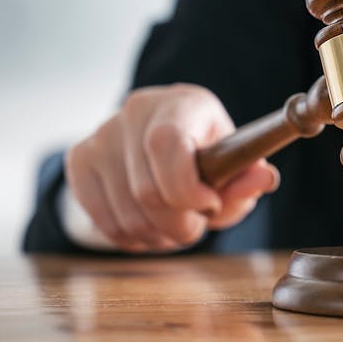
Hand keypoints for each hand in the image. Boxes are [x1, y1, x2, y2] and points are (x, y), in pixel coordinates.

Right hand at [65, 84, 278, 252]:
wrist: (155, 137)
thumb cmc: (201, 152)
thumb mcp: (230, 163)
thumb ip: (246, 178)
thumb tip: (263, 179)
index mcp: (181, 103)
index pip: (166, 144)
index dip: (187, 189)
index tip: (208, 205)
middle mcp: (136, 110)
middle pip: (147, 192)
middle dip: (180, 225)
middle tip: (195, 225)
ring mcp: (102, 134)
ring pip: (127, 215)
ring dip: (158, 237)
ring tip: (173, 227)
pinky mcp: (80, 159)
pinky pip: (105, 222)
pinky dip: (132, 238)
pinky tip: (149, 227)